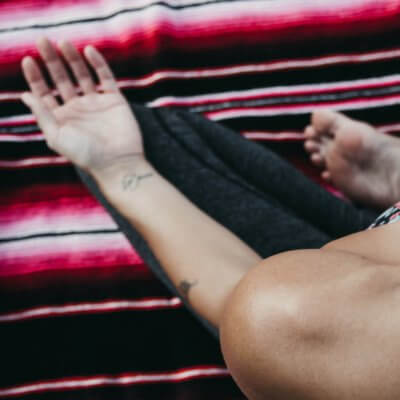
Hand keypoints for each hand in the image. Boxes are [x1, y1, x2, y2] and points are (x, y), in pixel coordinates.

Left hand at [21, 38, 144, 174]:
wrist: (118, 162)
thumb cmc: (86, 154)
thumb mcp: (57, 136)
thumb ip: (42, 115)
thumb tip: (25, 95)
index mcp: (61, 117)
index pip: (45, 92)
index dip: (35, 77)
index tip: (28, 60)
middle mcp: (77, 108)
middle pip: (61, 78)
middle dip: (51, 60)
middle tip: (42, 40)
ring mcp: (96, 103)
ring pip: (82, 75)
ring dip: (72, 58)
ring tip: (63, 42)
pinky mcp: (115, 100)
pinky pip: (105, 78)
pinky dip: (98, 64)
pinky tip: (88, 51)